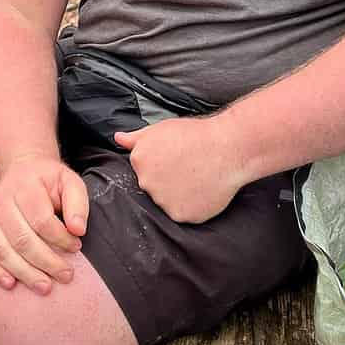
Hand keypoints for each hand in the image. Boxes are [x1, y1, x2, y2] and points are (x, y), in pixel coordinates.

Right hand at [0, 153, 87, 293]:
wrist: (22, 170)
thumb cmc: (48, 181)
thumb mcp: (69, 182)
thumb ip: (77, 203)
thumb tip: (78, 230)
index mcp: (24, 187)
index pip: (41, 220)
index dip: (60, 239)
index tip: (76, 247)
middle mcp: (1, 201)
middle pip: (22, 239)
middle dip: (46, 262)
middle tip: (66, 276)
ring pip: (2, 251)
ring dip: (24, 273)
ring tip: (44, 287)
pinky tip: (10, 284)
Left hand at [113, 115, 245, 223]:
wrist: (227, 148)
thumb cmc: (197, 135)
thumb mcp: (162, 128)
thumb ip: (136, 137)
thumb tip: (117, 138)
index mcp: (139, 160)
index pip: (143, 170)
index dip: (161, 165)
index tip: (176, 159)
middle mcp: (146, 182)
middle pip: (153, 188)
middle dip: (167, 181)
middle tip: (188, 169)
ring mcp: (162, 201)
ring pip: (167, 203)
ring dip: (179, 195)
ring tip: (197, 178)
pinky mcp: (180, 215)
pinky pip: (183, 214)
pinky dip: (192, 206)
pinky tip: (203, 190)